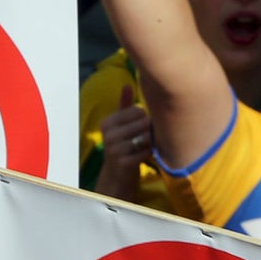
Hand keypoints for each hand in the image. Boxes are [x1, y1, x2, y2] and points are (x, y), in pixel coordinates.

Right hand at [94, 86, 153, 200]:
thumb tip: (128, 84)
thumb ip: (124, 105)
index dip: (145, 118)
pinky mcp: (123, 163)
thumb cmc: (123, 145)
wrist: (118, 175)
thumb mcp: (121, 125)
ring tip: (150, 144)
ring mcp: (114, 149)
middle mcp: (108, 135)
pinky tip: (149, 154)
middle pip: (143, 123)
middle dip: (151, 129)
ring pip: (146, 137)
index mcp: (107, 122)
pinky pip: (146, 151)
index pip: (138, 111)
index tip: (142, 127)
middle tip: (149, 137)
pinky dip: (152, 152)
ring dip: (153, 141)